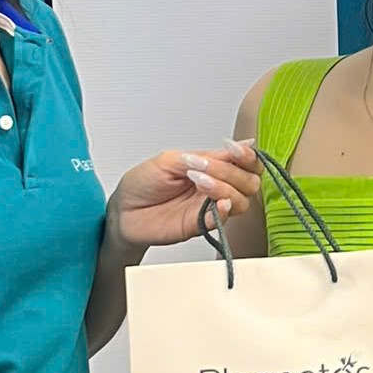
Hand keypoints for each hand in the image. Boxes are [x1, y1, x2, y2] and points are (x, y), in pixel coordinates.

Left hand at [106, 142, 259, 256]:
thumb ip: (204, 156)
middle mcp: (215, 187)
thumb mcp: (169, 159)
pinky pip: (222, 220)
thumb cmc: (142, 184)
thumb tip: (236, 146)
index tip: (235, 150)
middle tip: (203, 167)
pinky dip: (224, 211)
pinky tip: (216, 203)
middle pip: (249, 182)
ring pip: (241, 202)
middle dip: (231, 171)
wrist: (122, 210)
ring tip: (199, 182)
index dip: (248, 156)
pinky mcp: (201, 225)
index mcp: (211, 167)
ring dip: (224, 188)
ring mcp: (209, 207)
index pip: (246, 162)